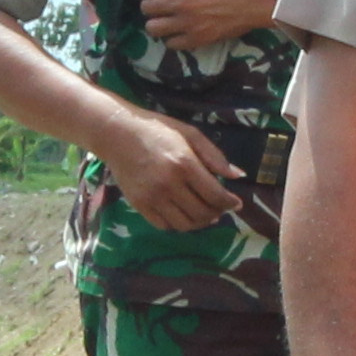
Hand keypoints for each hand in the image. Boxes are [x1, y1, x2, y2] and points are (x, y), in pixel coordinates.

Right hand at [97, 108, 243, 229]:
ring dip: (200, 223)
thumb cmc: (157, 130)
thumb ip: (214, 156)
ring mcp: (152, 198)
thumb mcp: (190, 134)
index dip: (229, 203)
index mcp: (184, 164)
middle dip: (217, 213)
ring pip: (185, 225)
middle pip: (202, 213)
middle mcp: (169, 184)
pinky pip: (165, 226)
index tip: (236, 203)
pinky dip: (179, 224)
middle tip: (220, 208)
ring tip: (205, 214)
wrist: (117, 134)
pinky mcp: (139, 205)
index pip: (215, 195)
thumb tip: (238, 176)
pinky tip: (184, 214)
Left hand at [135, 0, 283, 54]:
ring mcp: (187, 22)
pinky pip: (172, 43)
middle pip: (146, 7)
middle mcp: (178, 1)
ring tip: (169, 18)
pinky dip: (173, 38)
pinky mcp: (198, 38)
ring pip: (153, 28)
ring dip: (159, 22)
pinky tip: (182, 29)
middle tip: (164, 1)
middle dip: (152, 3)